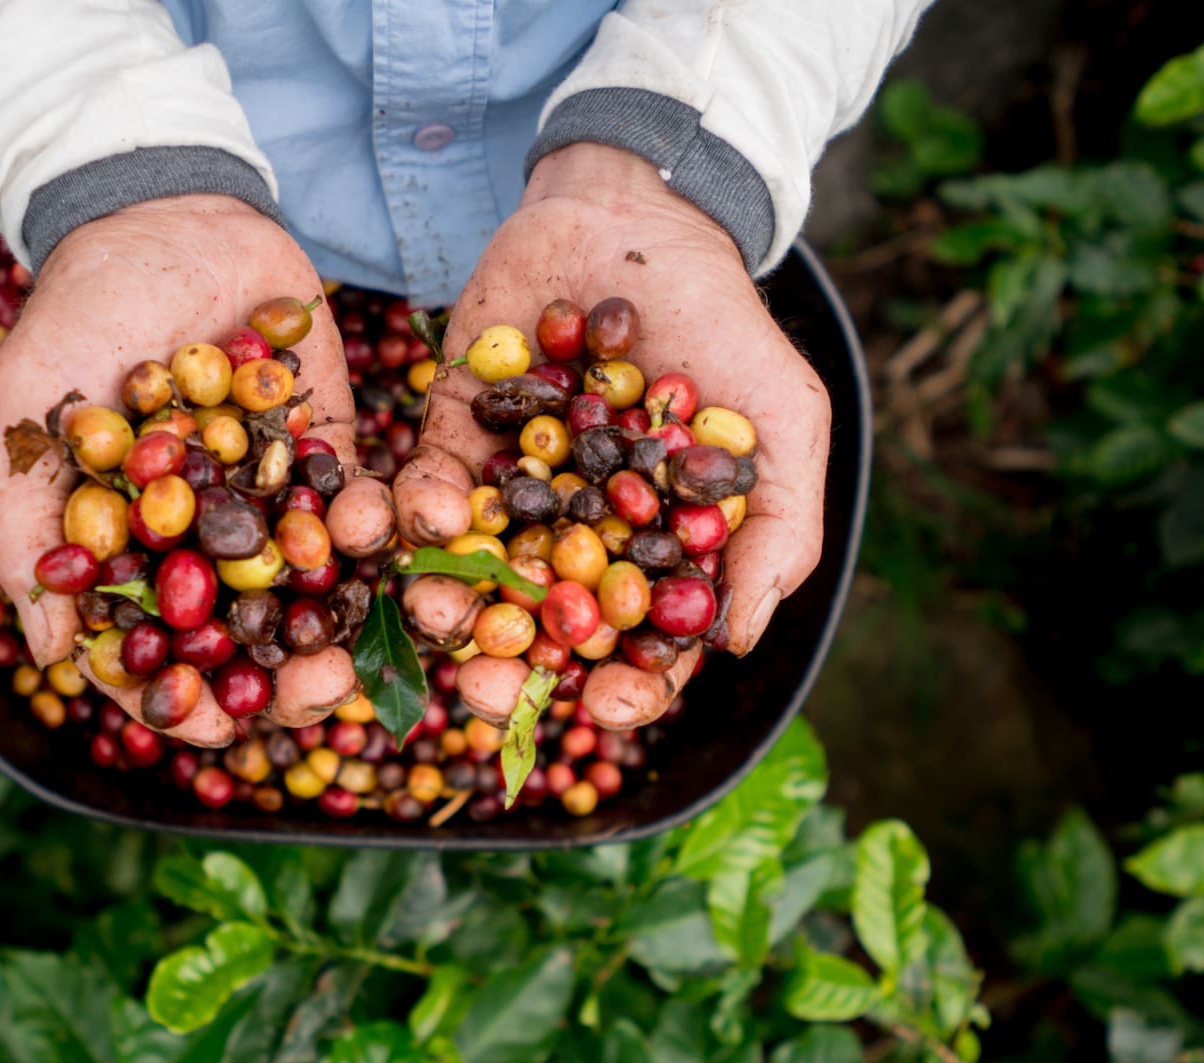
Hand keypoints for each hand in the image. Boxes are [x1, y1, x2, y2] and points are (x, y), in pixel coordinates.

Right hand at [0, 196, 357, 744]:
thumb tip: (54, 654)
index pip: (159, 657)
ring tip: (362, 650)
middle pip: (251, 644)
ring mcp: (274, 502)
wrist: (160, 213)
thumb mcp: (25, 415)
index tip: (217, 729)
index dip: (185, 703)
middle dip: (287, 685)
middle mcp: (207, 546)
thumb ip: (23, 529)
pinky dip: (376, 528)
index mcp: (133, 558)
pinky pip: (362, 506)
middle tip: (321, 695)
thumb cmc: (73, 317)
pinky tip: (383, 535)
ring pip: (315, 595)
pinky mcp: (331, 451)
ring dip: (343, 630)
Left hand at [395, 143, 829, 730]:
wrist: (639, 216)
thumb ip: (776, 532)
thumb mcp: (782, 422)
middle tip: (485, 689)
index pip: (636, 648)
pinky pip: (427, 490)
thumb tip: (736, 644)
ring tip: (435, 610)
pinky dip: (421, 511)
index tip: (601, 705)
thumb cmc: (724, 325)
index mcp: (652, 555)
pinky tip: (425, 515)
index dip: (623, 689)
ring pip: (472, 574)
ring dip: (449, 603)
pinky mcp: (454, 435)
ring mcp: (511, 492)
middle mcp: (576, 539)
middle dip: (509, 670)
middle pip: (540, 633)